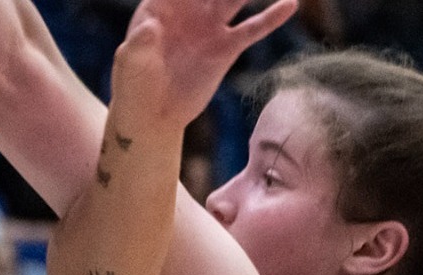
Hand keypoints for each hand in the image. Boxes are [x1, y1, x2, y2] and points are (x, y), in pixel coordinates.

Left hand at [113, 0, 297, 128]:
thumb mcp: (131, 63)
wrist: (154, 115)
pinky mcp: (226, 48)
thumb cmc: (135, 86)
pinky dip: (272, 16)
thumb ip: (139, 42)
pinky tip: (291, 4)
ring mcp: (210, 27)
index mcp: (161, 5)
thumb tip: (150, 26)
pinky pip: (253, 28)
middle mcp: (189, 10)